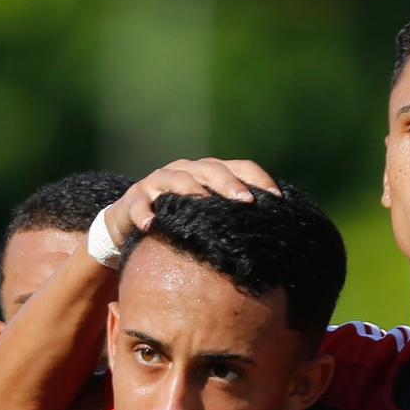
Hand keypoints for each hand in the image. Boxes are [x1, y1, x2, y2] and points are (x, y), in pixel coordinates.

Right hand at [102, 158, 281, 246]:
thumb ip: (234, 221)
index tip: (278, 198)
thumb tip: (275, 242)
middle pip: (211, 169)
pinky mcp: (134, 199)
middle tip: (245, 200)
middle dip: (229, 184)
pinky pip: (138, 205)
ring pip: (176, 179)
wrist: (131, 224)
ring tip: (203, 202)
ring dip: (190, 189)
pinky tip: (151, 225)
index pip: (240, 167)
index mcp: (209, 173)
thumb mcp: (208, 219)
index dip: (259, 179)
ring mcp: (158, 182)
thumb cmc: (179, 222)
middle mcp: (185, 171)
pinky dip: (144, 213)